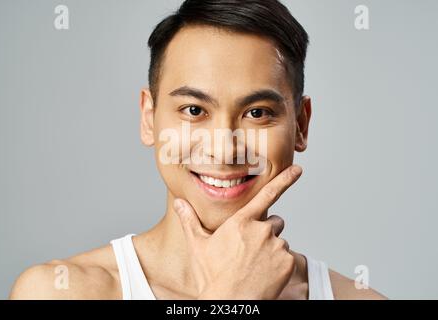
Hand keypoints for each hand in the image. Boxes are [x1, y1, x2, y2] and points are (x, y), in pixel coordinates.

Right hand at [173, 165, 302, 299]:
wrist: (231, 302)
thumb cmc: (213, 276)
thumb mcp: (198, 246)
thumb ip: (190, 220)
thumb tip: (178, 203)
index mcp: (241, 222)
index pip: (267, 195)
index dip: (284, 180)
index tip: (297, 170)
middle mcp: (262, 230)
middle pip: (273, 222)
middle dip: (265, 232)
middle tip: (250, 250)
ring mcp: (277, 246)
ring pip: (280, 241)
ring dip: (272, 249)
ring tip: (255, 265)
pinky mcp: (287, 262)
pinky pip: (287, 257)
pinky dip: (279, 264)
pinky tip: (264, 273)